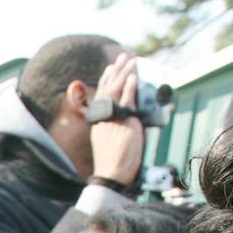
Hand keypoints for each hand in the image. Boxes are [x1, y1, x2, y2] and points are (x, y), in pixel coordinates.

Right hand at [88, 51, 145, 187]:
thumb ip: (120, 127)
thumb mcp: (113, 142)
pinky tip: (133, 77)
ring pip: (117, 91)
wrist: (112, 175)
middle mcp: (103, 118)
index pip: (101, 96)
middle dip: (115, 71)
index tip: (110, 69)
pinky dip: (129, 88)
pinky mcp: (123, 122)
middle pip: (107, 88)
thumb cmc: (114, 164)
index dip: (106, 80)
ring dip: (124, 74)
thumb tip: (133, 119)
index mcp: (98, 122)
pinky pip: (126, 101)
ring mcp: (112, 119)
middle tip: (122, 57)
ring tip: (131, 60)